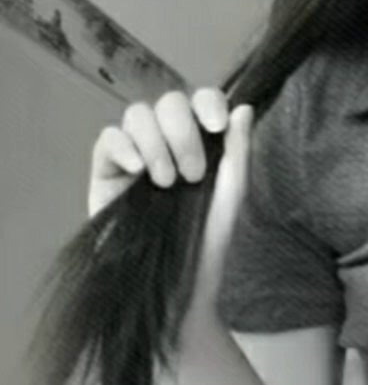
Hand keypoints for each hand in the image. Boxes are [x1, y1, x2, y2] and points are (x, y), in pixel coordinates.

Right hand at [88, 87, 253, 300]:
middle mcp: (166, 141)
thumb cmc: (207, 243)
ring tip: (166, 183)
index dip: (207, 102)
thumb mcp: (231, 196)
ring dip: (155, 143)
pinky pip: (108, 139)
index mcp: (200, 141)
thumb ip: (238, 151)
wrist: (175, 283)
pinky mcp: (106, 171)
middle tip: (192, 174)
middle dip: (182, 132)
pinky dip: (123, 147)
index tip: (217, 126)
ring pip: (137, 115)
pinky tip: (137, 171)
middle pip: (168, 103)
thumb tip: (245, 106)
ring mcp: (135, 154)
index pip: (200, 101)